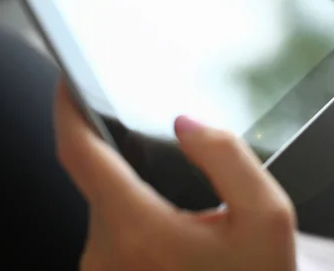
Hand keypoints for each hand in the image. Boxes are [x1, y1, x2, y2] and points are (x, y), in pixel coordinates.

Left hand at [54, 81, 296, 270]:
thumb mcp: (266, 218)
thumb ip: (227, 156)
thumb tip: (186, 123)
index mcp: (138, 231)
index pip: (79, 153)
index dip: (67, 109)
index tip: (67, 81)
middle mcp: (106, 255)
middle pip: (94, 175)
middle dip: (116, 147)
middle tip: (153, 135)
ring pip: (102, 202)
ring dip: (126, 182)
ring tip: (172, 188)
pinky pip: (108, 229)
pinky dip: (127, 208)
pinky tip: (165, 217)